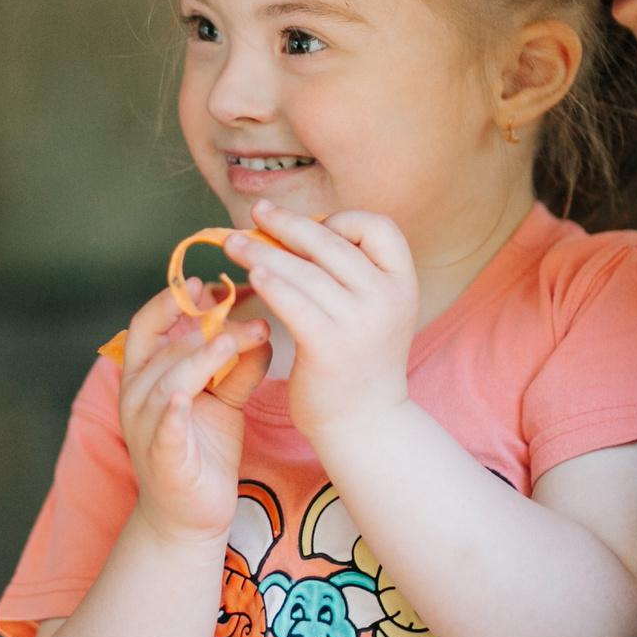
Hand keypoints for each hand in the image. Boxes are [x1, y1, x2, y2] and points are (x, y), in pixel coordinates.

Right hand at [115, 281, 270, 543]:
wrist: (191, 515)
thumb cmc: (204, 449)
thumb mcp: (224, 398)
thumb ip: (237, 365)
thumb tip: (264, 329)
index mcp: (147, 375)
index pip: (147, 325)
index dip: (170, 301)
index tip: (203, 284)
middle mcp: (138, 397)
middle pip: (165, 348)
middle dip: (205, 328)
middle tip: (251, 318)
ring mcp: (147, 429)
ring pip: (167, 383)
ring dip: (198, 359)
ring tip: (233, 342)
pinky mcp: (163, 460)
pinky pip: (164, 432)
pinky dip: (172, 415)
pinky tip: (186, 399)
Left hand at [226, 202, 416, 446]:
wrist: (365, 424)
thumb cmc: (358, 362)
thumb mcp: (374, 310)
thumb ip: (352, 273)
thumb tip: (298, 228)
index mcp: (402, 282)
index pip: (378, 227)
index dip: (342, 220)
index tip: (312, 228)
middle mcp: (386, 297)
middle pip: (330, 242)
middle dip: (287, 224)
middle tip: (256, 213)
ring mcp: (360, 320)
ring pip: (303, 269)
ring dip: (263, 250)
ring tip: (233, 243)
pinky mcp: (328, 344)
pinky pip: (293, 301)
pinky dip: (270, 282)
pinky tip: (250, 274)